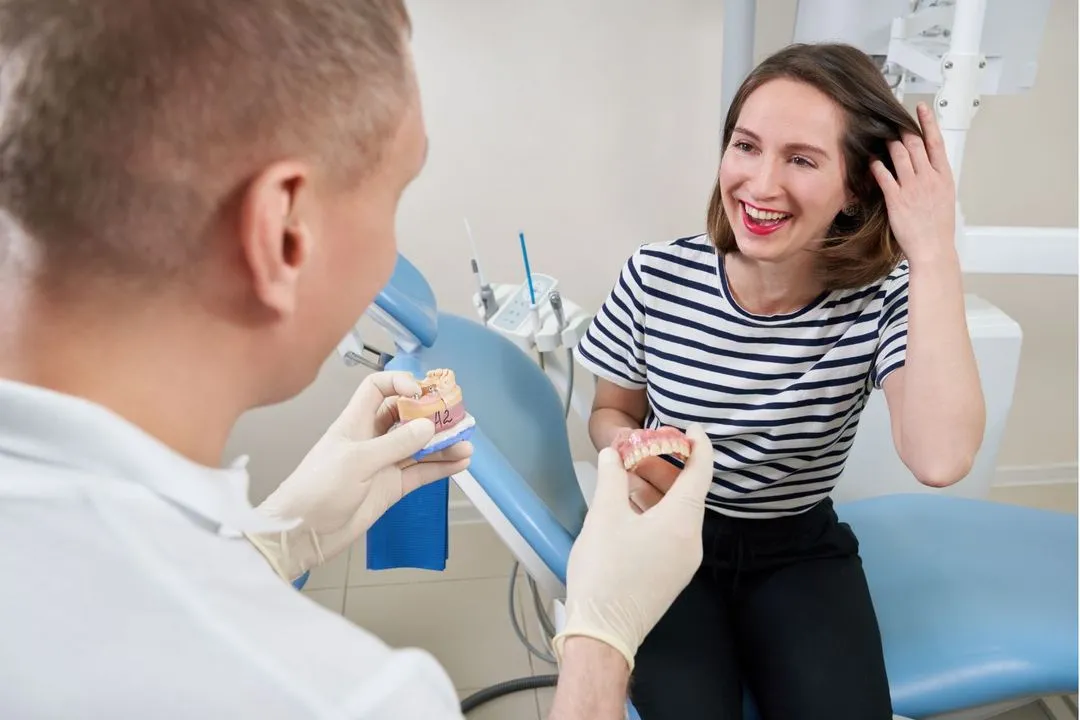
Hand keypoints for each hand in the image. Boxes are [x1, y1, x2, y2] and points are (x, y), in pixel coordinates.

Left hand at [246, 371, 472, 580]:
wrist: (303, 533)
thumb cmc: (316, 490)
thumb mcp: (356, 461)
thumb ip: (395, 443)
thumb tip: (428, 427)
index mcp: (355, 422)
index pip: (378, 389)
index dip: (400, 384)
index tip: (421, 393)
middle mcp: (371, 439)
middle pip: (406, 416)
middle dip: (431, 414)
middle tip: (456, 416)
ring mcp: (383, 464)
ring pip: (418, 446)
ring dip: (442, 443)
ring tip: (466, 443)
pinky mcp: (391, 487)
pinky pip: (421, 472)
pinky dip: (441, 468)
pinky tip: (460, 464)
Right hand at [552, 424, 713, 671]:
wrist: (602, 633)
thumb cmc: (605, 571)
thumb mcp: (604, 516)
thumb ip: (611, 477)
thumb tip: (612, 454)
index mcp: (683, 521)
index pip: (701, 472)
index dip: (698, 445)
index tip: (692, 427)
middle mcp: (692, 540)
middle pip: (687, 492)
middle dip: (665, 466)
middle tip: (640, 448)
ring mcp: (684, 561)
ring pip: (677, 513)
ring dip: (656, 490)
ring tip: (626, 474)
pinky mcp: (670, 575)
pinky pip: (670, 532)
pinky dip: (654, 512)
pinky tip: (627, 507)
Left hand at [871, 102, 956, 266]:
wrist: (933, 248)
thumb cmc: (938, 227)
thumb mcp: (945, 197)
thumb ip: (936, 178)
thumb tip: (928, 166)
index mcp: (944, 176)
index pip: (936, 142)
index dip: (928, 123)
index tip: (921, 108)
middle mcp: (929, 178)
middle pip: (915, 144)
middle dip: (903, 130)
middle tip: (893, 122)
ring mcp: (912, 187)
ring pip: (899, 155)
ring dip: (888, 143)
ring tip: (880, 137)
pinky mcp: (896, 199)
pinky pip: (884, 175)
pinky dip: (876, 165)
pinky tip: (871, 160)